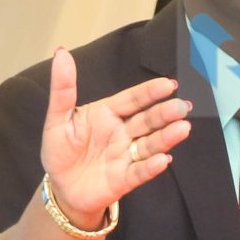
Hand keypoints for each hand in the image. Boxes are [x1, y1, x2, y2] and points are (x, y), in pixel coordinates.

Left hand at [39, 46, 191, 226]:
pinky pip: (139, 172)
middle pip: (147, 121)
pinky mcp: (124, 179)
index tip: (168, 84)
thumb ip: (62, 89)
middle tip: (182, 106)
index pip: (132, 100)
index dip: (150, 92)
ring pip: (149, 144)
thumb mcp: (57, 118)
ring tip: (182, 128)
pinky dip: (151, 166)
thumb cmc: (60, 151)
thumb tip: (61, 52)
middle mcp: (122, 133)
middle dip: (165, 113)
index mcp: (108, 114)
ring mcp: (125, 156)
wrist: (60, 187)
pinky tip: (163, 159)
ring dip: (166, 137)